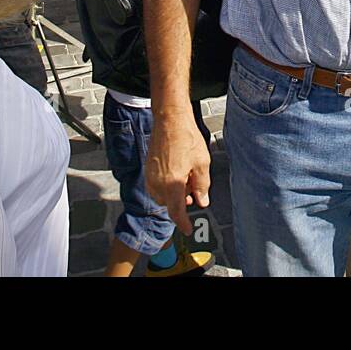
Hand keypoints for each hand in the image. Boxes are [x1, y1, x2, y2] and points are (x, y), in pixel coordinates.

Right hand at [146, 109, 210, 235]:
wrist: (170, 120)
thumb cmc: (187, 138)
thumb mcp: (202, 163)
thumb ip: (202, 186)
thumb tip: (202, 202)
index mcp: (173, 184)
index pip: (176, 212)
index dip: (183, 223)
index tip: (188, 230)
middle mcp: (158, 183)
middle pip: (169, 204)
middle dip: (181, 201)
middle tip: (194, 187)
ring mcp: (150, 176)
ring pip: (162, 196)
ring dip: (173, 193)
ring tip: (186, 175)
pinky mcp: (148, 169)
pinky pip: (156, 186)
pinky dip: (166, 185)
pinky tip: (177, 170)